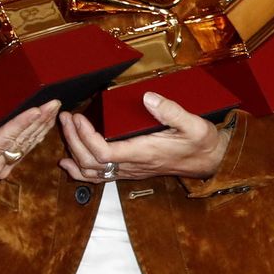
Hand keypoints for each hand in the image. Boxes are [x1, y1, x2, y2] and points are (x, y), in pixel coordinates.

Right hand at [0, 96, 60, 181]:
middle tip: (52, 104)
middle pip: (18, 144)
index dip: (19, 124)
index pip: (2, 140)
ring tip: (54, 108)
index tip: (35, 109)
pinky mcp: (8, 164)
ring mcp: (0, 169)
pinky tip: (48, 120)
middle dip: (37, 123)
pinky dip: (39, 133)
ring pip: (26, 146)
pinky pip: (27, 148)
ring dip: (42, 127)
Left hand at [59, 92, 230, 183]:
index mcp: (144, 153)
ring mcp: (130, 170)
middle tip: (66, 117)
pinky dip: (80, 170)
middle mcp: (133, 166)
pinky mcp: (130, 170)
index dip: (86, 138)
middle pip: (91, 163)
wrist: (209, 160)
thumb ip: (172, 111)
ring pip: (92, 172)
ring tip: (64, 130)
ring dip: (73, 152)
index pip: (104, 153)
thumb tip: (148, 97)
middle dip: (73, 140)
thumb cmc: (201, 142)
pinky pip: (100, 176)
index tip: (79, 118)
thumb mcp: (194, 124)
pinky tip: (68, 162)